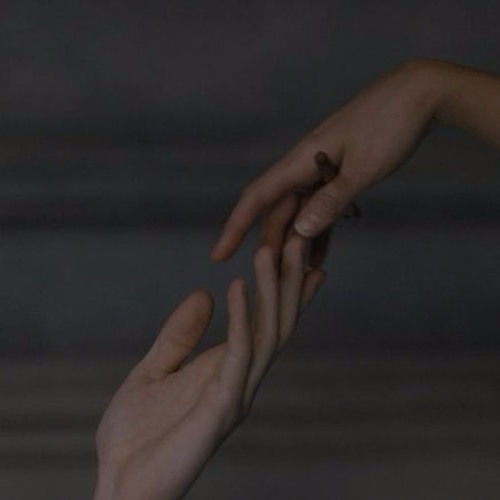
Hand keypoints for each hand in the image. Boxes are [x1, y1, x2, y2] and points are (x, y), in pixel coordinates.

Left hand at [93, 235, 324, 499]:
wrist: (119, 486)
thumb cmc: (137, 435)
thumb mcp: (154, 370)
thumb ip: (180, 335)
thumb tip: (204, 293)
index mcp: (229, 370)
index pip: (265, 322)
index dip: (285, 289)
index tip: (299, 255)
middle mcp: (242, 379)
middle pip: (276, 322)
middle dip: (289, 280)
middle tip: (300, 237)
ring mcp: (236, 394)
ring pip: (265, 334)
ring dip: (270, 291)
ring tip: (272, 250)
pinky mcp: (221, 409)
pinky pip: (238, 356)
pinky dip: (240, 319)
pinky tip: (236, 287)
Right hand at [211, 59, 447, 260]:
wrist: (420, 94)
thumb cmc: (390, 124)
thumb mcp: (362, 167)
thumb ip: (331, 200)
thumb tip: (299, 232)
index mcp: (301, 160)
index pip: (257, 196)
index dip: (235, 226)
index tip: (218, 254)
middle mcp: (304, 167)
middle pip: (277, 212)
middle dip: (271, 245)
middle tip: (269, 280)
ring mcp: (321, 171)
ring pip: (299, 213)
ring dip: (295, 242)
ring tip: (294, 276)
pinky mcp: (338, 175)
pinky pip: (322, 208)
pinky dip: (320, 231)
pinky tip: (320, 255)